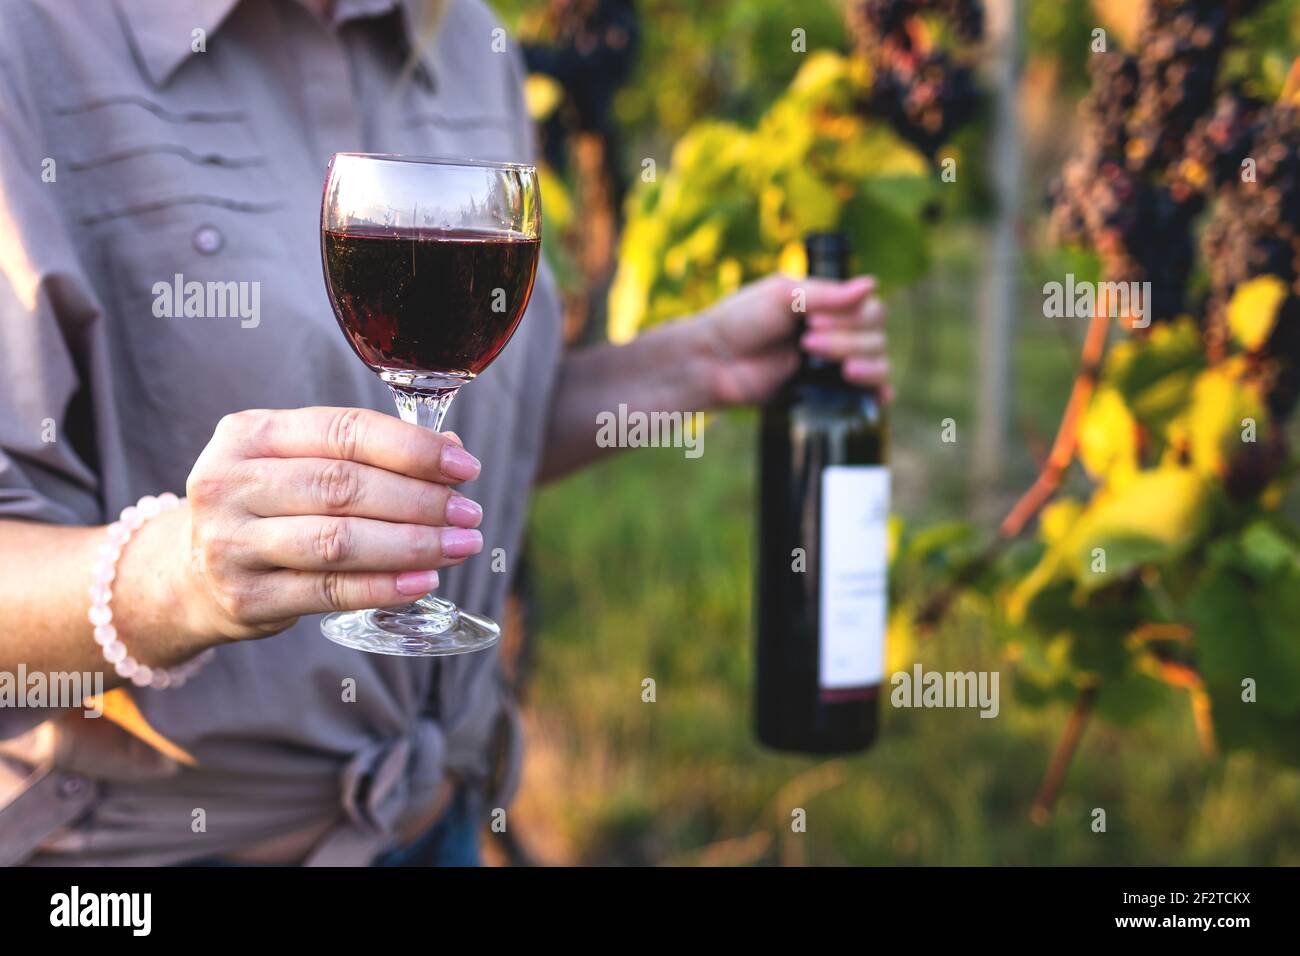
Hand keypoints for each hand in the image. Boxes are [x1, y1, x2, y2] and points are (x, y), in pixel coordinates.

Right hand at [177, 407, 485, 640]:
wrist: (189, 574)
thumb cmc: (266, 506)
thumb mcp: (298, 462)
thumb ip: (365, 452)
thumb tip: (452, 451)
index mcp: (249, 434)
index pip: (343, 431)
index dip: (411, 448)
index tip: (464, 466)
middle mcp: (230, 484)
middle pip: (343, 487)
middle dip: (420, 500)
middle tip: (468, 513)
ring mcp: (231, 544)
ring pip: (338, 541)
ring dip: (411, 545)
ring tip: (459, 545)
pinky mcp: (244, 598)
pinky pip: (328, 592)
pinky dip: (384, 587)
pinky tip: (424, 581)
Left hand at [694, 273, 889, 406]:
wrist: (712, 361)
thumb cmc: (741, 320)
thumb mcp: (782, 295)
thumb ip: (826, 294)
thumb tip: (873, 284)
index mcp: (829, 306)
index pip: (871, 310)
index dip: (851, 318)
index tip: (812, 322)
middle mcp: (838, 333)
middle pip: (877, 337)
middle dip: (846, 341)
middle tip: (805, 344)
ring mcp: (834, 365)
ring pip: (878, 363)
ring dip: (864, 364)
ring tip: (837, 370)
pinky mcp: (825, 393)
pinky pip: (866, 394)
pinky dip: (879, 394)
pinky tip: (880, 399)